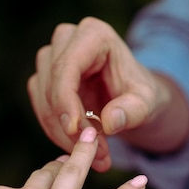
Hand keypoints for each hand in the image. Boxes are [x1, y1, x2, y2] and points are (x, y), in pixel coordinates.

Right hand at [27, 17, 184, 171]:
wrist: (134, 101)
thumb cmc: (141, 96)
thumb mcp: (148, 104)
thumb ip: (133, 111)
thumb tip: (110, 122)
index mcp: (94, 34)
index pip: (67, 66)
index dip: (65, 100)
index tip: (74, 131)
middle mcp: (68, 39)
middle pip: (51, 83)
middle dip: (68, 123)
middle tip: (94, 152)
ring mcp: (52, 58)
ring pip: (42, 98)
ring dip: (61, 132)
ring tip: (93, 154)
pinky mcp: (44, 79)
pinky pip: (41, 108)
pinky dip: (56, 132)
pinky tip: (78, 147)